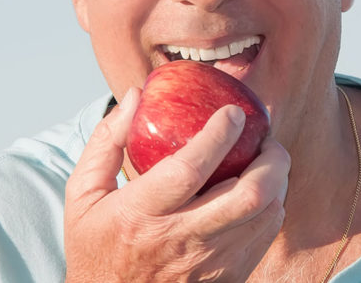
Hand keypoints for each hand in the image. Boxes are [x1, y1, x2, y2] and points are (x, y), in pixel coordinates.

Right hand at [64, 87, 289, 281]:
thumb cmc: (97, 248)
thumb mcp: (83, 196)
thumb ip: (106, 142)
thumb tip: (136, 96)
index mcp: (140, 214)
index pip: (189, 169)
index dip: (219, 135)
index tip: (234, 112)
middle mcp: (180, 241)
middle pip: (248, 195)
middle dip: (270, 158)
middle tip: (267, 138)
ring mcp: (209, 264)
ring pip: (266, 215)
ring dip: (277, 180)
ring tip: (268, 159)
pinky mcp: (229, 278)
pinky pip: (266, 235)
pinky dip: (273, 206)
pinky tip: (263, 191)